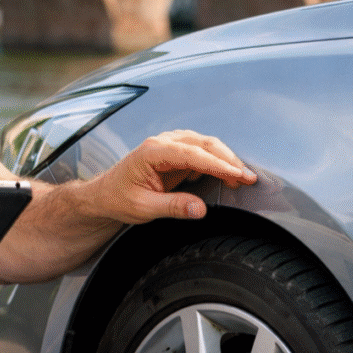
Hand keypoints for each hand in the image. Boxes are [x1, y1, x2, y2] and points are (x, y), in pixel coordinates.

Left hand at [87, 129, 255, 224]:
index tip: (238, 175)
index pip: (192, 154)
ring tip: (242, 178)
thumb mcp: (143, 208)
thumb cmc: (118, 198)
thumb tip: (200, 210)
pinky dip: (215, 161)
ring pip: (204, 144)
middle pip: (203, 143)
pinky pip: (200, 152)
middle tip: (248, 178)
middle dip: (228, 160)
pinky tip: (225, 176)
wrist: (104, 194)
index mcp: (153, 152)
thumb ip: (172, 207)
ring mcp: (168, 145)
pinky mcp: (174, 153)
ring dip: (224, 159)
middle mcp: (162, 143)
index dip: (218, 164)